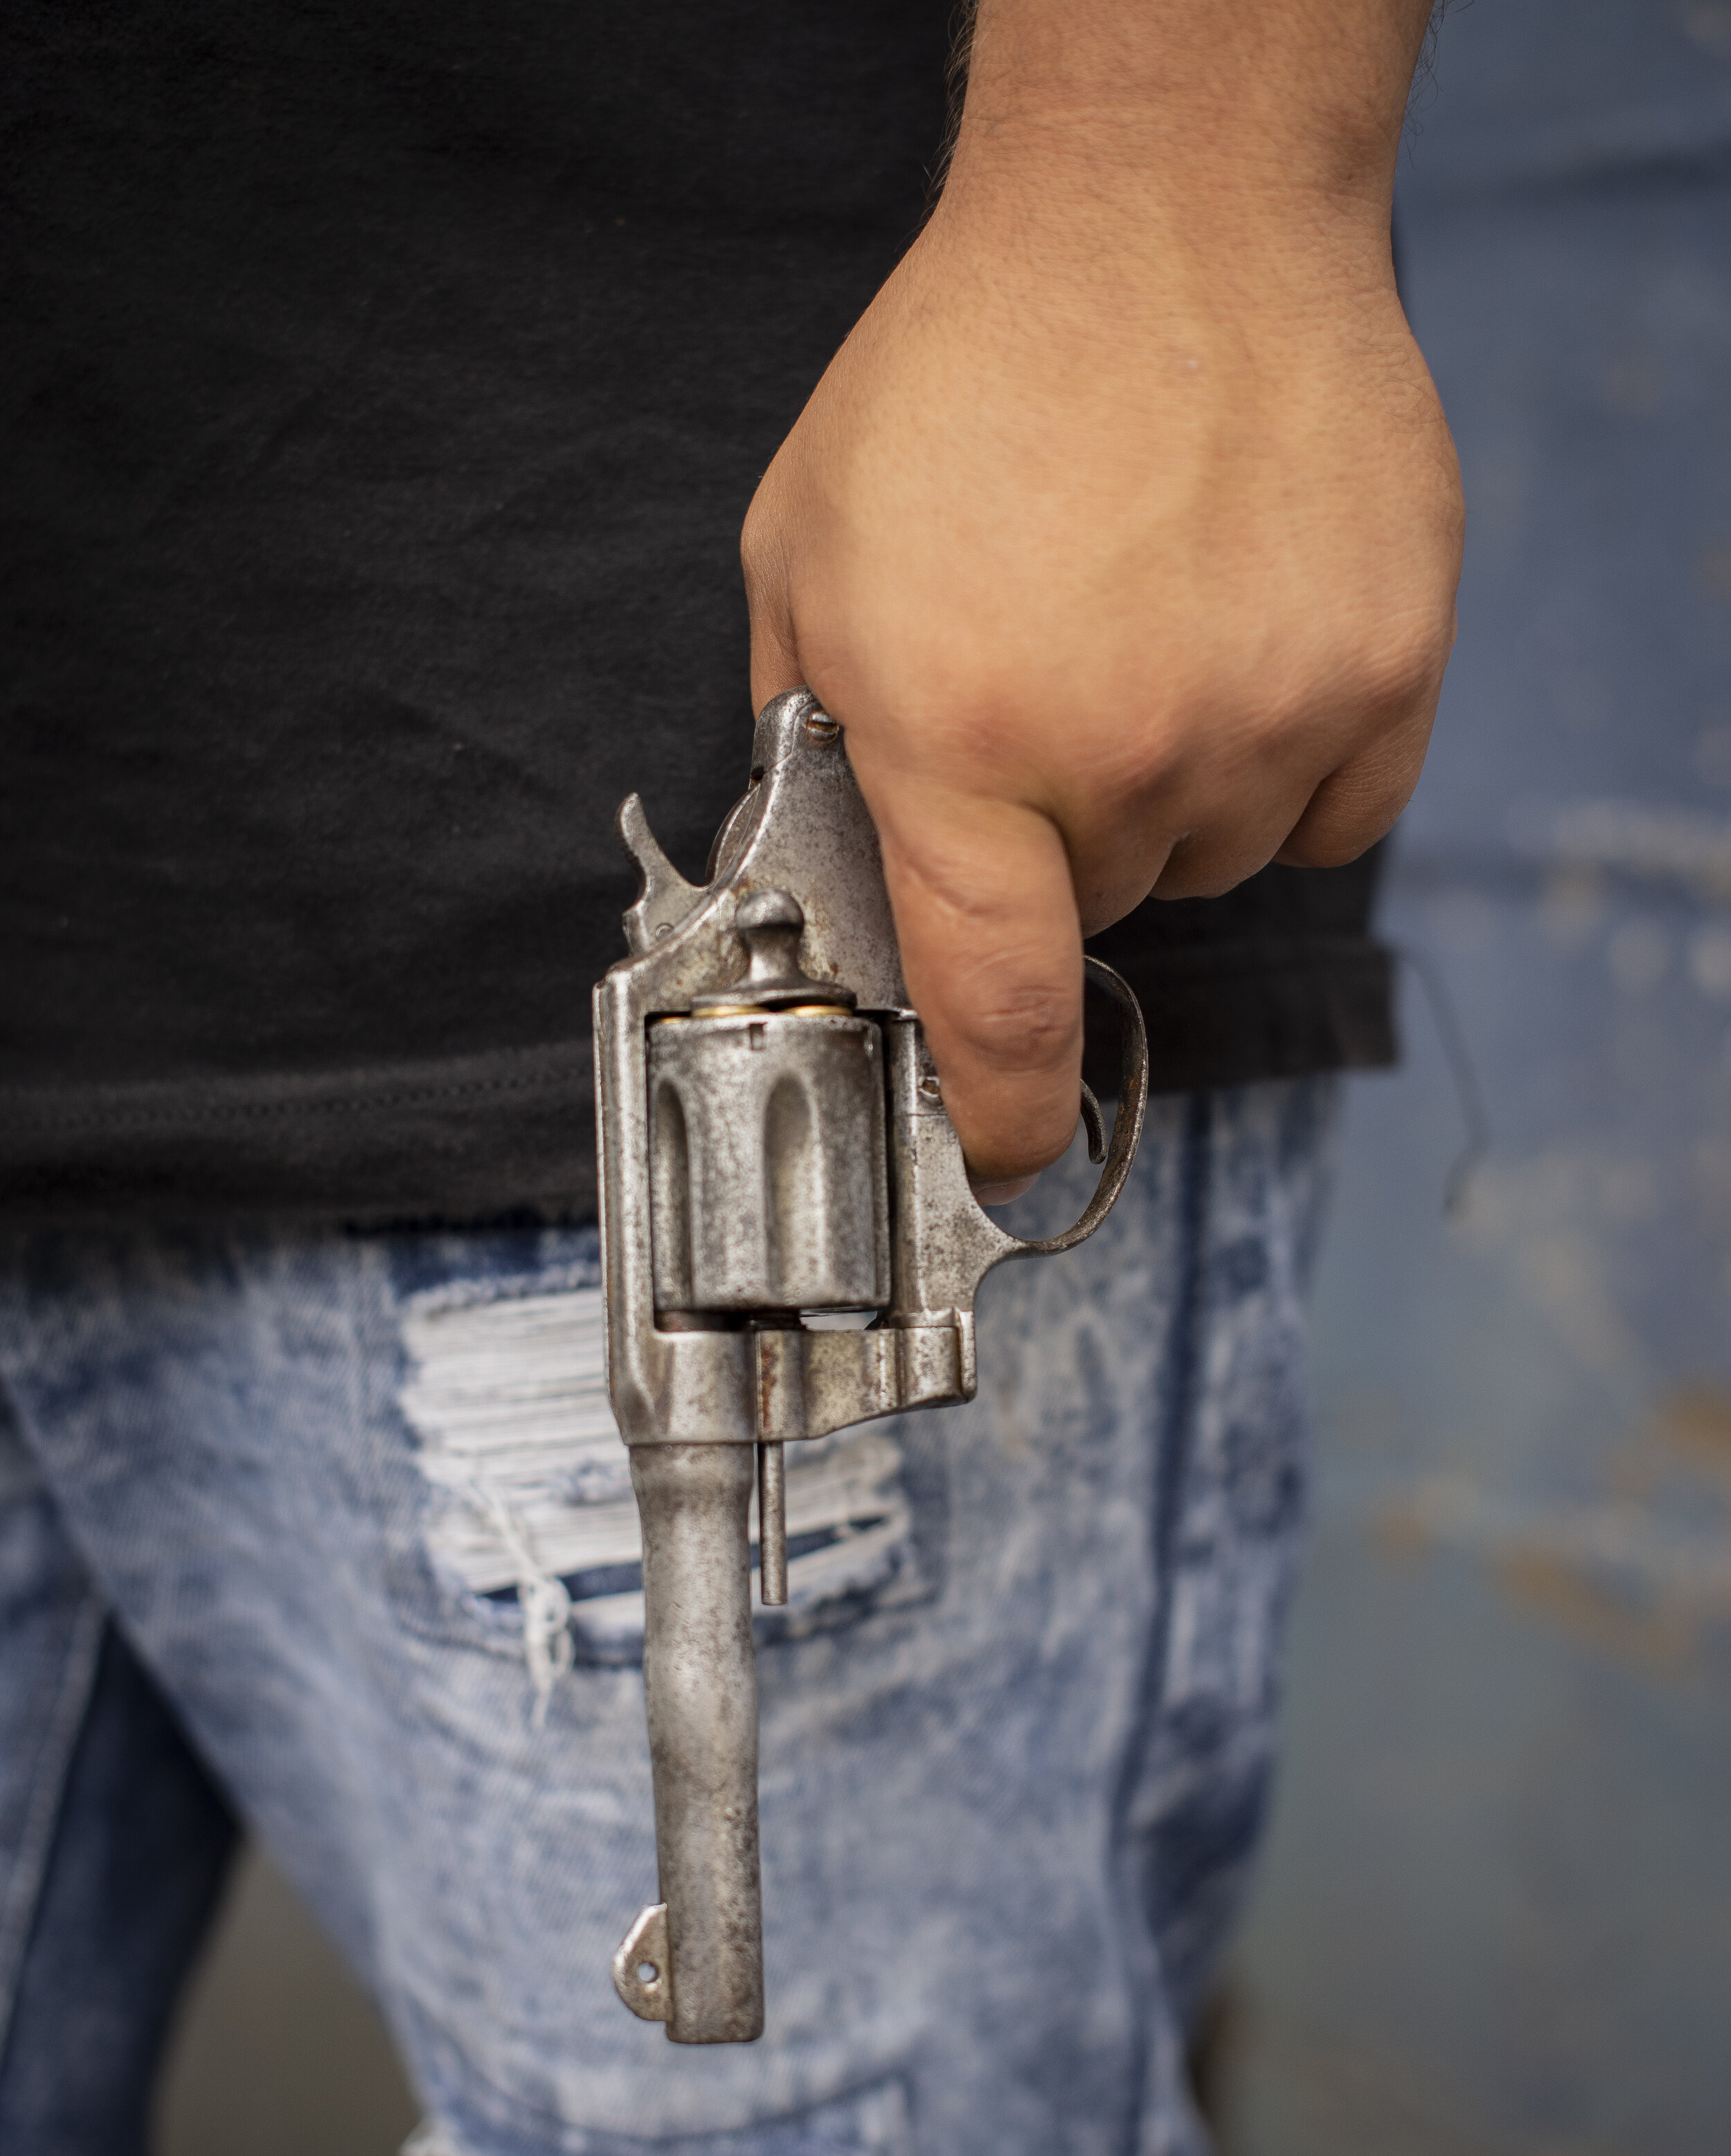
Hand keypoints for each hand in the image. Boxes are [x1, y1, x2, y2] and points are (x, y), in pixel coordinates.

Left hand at [743, 0, 1462, 1191]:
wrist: (1163, 213)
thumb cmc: (970, 366)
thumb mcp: (804, 555)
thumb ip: (808, 733)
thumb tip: (836, 857)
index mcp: (965, 741)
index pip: (996, 1002)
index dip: (1002, 1109)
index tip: (1007, 1155)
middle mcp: (1130, 754)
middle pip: (1103, 905)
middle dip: (1061, 832)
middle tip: (1047, 681)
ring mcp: (1275, 717)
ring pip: (1218, 858)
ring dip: (1176, 787)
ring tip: (1145, 628)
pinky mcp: (1388, 671)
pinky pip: (1336, 810)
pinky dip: (1287, 759)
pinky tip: (1242, 644)